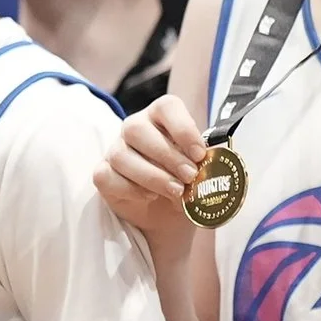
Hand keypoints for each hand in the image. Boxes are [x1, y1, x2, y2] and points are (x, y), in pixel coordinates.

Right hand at [90, 96, 206, 264]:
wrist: (167, 214)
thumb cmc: (186, 182)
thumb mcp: (201, 170)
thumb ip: (206, 162)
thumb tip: (216, 166)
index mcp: (161, 116)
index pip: (166, 107)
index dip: (183, 128)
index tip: (199, 153)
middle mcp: (135, 127)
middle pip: (137, 129)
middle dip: (167, 156)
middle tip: (190, 176)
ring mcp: (115, 149)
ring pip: (121, 155)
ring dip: (152, 176)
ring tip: (176, 191)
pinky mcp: (103, 173)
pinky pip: (107, 176)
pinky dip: (130, 189)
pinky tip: (149, 196)